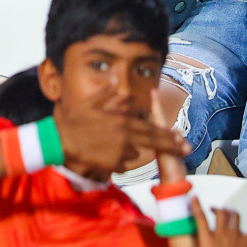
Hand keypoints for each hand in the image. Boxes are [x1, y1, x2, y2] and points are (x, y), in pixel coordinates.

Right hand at [52, 99, 188, 174]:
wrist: (59, 142)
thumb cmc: (75, 121)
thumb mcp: (92, 102)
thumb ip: (109, 94)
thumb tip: (118, 83)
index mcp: (124, 121)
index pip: (153, 128)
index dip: (169, 134)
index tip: (181, 136)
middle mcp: (126, 137)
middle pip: (154, 142)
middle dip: (173, 146)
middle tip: (187, 150)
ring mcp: (119, 151)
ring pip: (134, 153)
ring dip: (130, 151)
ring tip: (115, 148)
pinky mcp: (111, 164)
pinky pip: (121, 164)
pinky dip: (118, 161)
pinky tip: (107, 157)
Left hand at [186, 202, 246, 246]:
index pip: (245, 236)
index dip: (240, 240)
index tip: (235, 246)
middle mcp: (236, 235)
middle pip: (235, 218)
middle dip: (231, 215)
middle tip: (225, 217)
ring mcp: (220, 235)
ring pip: (222, 214)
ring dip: (218, 210)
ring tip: (214, 209)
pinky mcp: (205, 238)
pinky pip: (200, 218)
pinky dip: (196, 207)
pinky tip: (193, 199)